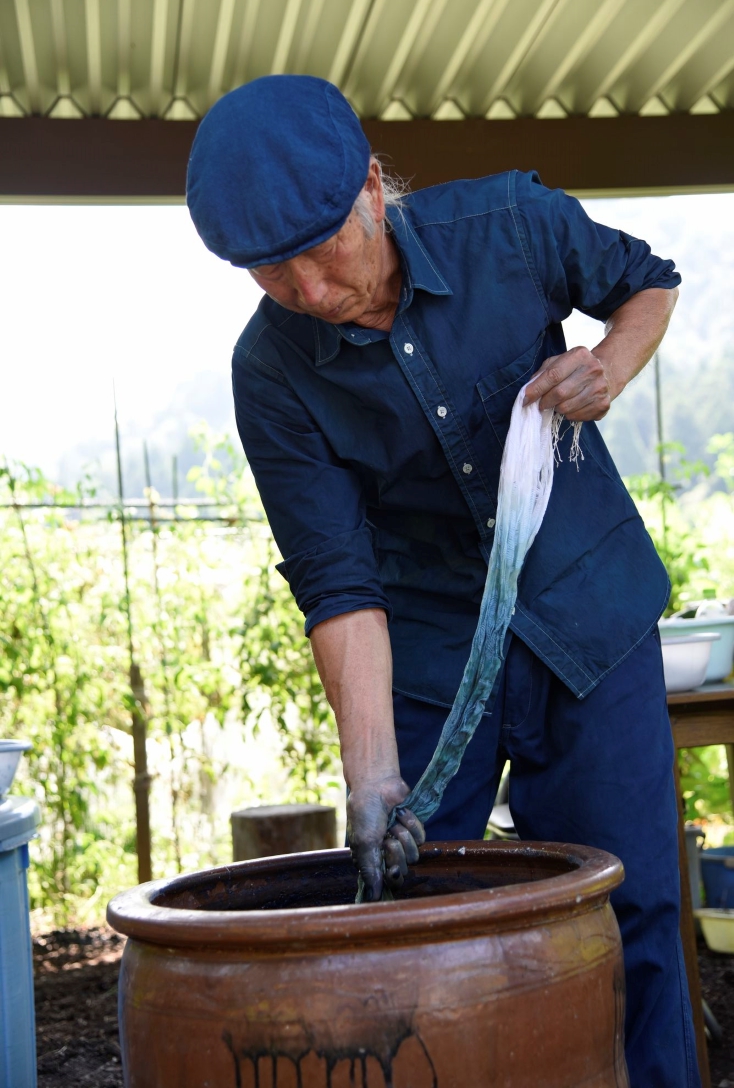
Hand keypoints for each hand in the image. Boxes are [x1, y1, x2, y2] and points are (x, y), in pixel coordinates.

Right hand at [346, 775, 425, 901]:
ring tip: (392, 822)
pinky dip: (411, 823)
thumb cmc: (365, 813)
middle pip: (404, 869)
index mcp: (372, 859)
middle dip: (396, 852)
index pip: (389, 881)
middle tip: (387, 838)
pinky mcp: (413, 827)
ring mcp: (401, 840)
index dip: (393, 875)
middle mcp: (387, 853)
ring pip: (414, 854)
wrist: (377, 784)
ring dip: (403, 835)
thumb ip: (370, 871)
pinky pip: (422, 837)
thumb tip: (372, 897)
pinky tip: (401, 813)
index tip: (391, 869)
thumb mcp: (364, 843)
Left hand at [523, 346, 618, 421]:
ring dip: (557, 409)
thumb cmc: (576, 367)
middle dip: (545, 402)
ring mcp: (600, 388)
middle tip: (541, 404)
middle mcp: (593, 370)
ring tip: (558, 404)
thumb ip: (543, 373)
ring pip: (567, 408)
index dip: (536, 389)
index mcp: (580, 355)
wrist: (608, 372)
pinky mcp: (603, 404)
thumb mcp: (560, 361)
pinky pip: (577, 417)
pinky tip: (572, 406)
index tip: (525, 399)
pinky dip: (569, 415)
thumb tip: (528, 392)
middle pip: (560, 394)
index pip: (553, 375)